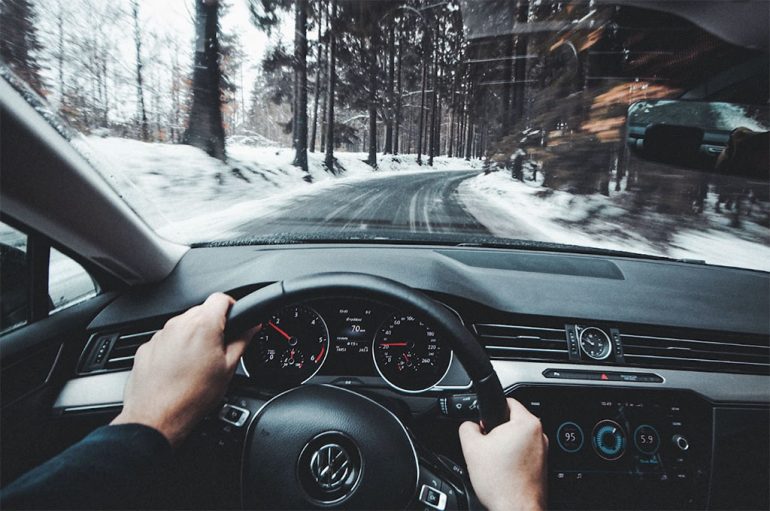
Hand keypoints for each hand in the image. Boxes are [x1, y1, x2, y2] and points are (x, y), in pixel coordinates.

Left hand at [111, 293, 255, 446]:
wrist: (157, 417)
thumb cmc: (192, 396)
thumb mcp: (228, 368)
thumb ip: (242, 341)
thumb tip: (252, 328)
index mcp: (203, 325)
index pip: (221, 298)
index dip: (232, 307)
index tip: (235, 320)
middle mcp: (179, 324)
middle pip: (202, 311)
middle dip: (213, 325)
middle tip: (220, 349)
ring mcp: (160, 335)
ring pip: (184, 325)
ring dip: (194, 337)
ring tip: (199, 364)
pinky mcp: (147, 347)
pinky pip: (167, 339)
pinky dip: (176, 348)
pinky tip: (181, 370)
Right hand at [459, 398, 548, 510]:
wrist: (516, 510)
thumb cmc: (501, 483)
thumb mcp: (471, 447)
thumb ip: (467, 427)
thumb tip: (470, 425)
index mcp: (527, 423)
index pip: (506, 401)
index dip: (489, 411)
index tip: (483, 423)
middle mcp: (539, 435)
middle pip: (511, 421)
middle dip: (496, 431)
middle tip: (486, 446)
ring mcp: (543, 451)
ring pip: (517, 439)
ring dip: (504, 446)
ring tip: (495, 462)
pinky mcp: (542, 466)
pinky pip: (523, 453)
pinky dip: (512, 459)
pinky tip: (503, 471)